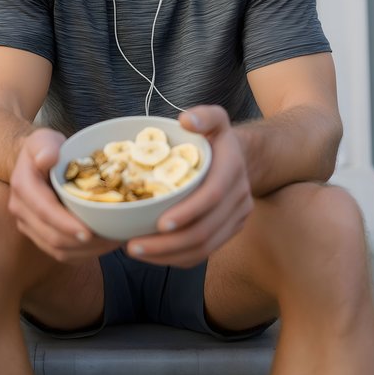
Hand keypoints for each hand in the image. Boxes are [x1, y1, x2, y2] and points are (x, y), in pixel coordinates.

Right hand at [8, 128, 120, 262]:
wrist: (35, 160)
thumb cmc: (46, 148)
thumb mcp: (44, 138)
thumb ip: (45, 145)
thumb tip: (48, 158)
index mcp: (23, 187)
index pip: (45, 211)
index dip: (66, 225)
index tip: (89, 232)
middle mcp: (21, 210)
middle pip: (52, 237)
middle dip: (82, 244)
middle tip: (112, 240)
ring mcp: (28, 225)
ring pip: (57, 250)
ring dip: (86, 252)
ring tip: (112, 243)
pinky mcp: (39, 235)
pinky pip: (60, 253)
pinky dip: (83, 254)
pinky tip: (103, 246)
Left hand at [124, 106, 253, 267]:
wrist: (241, 158)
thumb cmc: (215, 138)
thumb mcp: (214, 119)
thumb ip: (203, 116)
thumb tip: (186, 120)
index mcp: (232, 168)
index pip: (212, 195)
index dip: (188, 211)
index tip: (159, 223)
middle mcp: (239, 196)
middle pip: (206, 230)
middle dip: (169, 243)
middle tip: (132, 245)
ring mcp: (237, 217)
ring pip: (205, 248)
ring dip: (168, 255)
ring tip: (135, 252)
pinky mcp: (230, 231)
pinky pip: (204, 253)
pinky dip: (177, 258)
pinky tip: (152, 256)